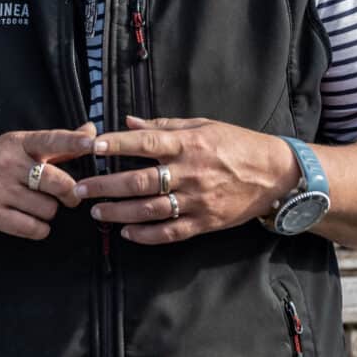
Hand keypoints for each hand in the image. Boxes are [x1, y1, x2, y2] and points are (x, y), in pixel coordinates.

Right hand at [0, 125, 97, 240]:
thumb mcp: (18, 147)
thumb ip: (56, 144)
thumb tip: (91, 131)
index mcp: (16, 142)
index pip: (50, 140)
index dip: (73, 143)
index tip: (93, 145)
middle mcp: (6, 163)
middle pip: (57, 182)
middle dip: (70, 193)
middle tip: (69, 197)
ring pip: (48, 208)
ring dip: (49, 211)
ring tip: (36, 205)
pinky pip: (33, 228)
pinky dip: (39, 229)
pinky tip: (31, 221)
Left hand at [75, 116, 300, 245]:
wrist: (276, 175)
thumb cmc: (236, 144)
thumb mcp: (202, 125)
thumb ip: (163, 124)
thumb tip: (127, 121)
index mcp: (188, 144)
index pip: (145, 142)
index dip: (116, 144)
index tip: (91, 147)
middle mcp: (190, 172)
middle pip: (139, 181)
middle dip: (105, 186)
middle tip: (80, 189)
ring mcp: (197, 200)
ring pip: (150, 210)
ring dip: (119, 212)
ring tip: (97, 212)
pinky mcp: (205, 221)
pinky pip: (171, 232)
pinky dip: (147, 235)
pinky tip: (127, 232)